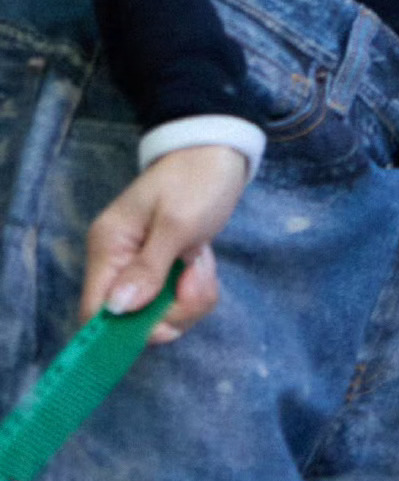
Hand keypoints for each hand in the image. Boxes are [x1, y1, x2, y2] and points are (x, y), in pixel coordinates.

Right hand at [80, 145, 249, 341]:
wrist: (221, 149)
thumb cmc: (198, 178)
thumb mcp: (177, 223)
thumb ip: (148, 268)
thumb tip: (117, 309)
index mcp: (109, 247)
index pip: (95, 312)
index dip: (125, 331)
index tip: (165, 322)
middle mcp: (117, 261)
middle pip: (131, 321)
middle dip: (172, 311)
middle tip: (195, 278)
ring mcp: (140, 266)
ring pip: (158, 314)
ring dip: (188, 298)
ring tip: (202, 262)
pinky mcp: (163, 268)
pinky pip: (174, 299)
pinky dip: (194, 289)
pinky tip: (202, 260)